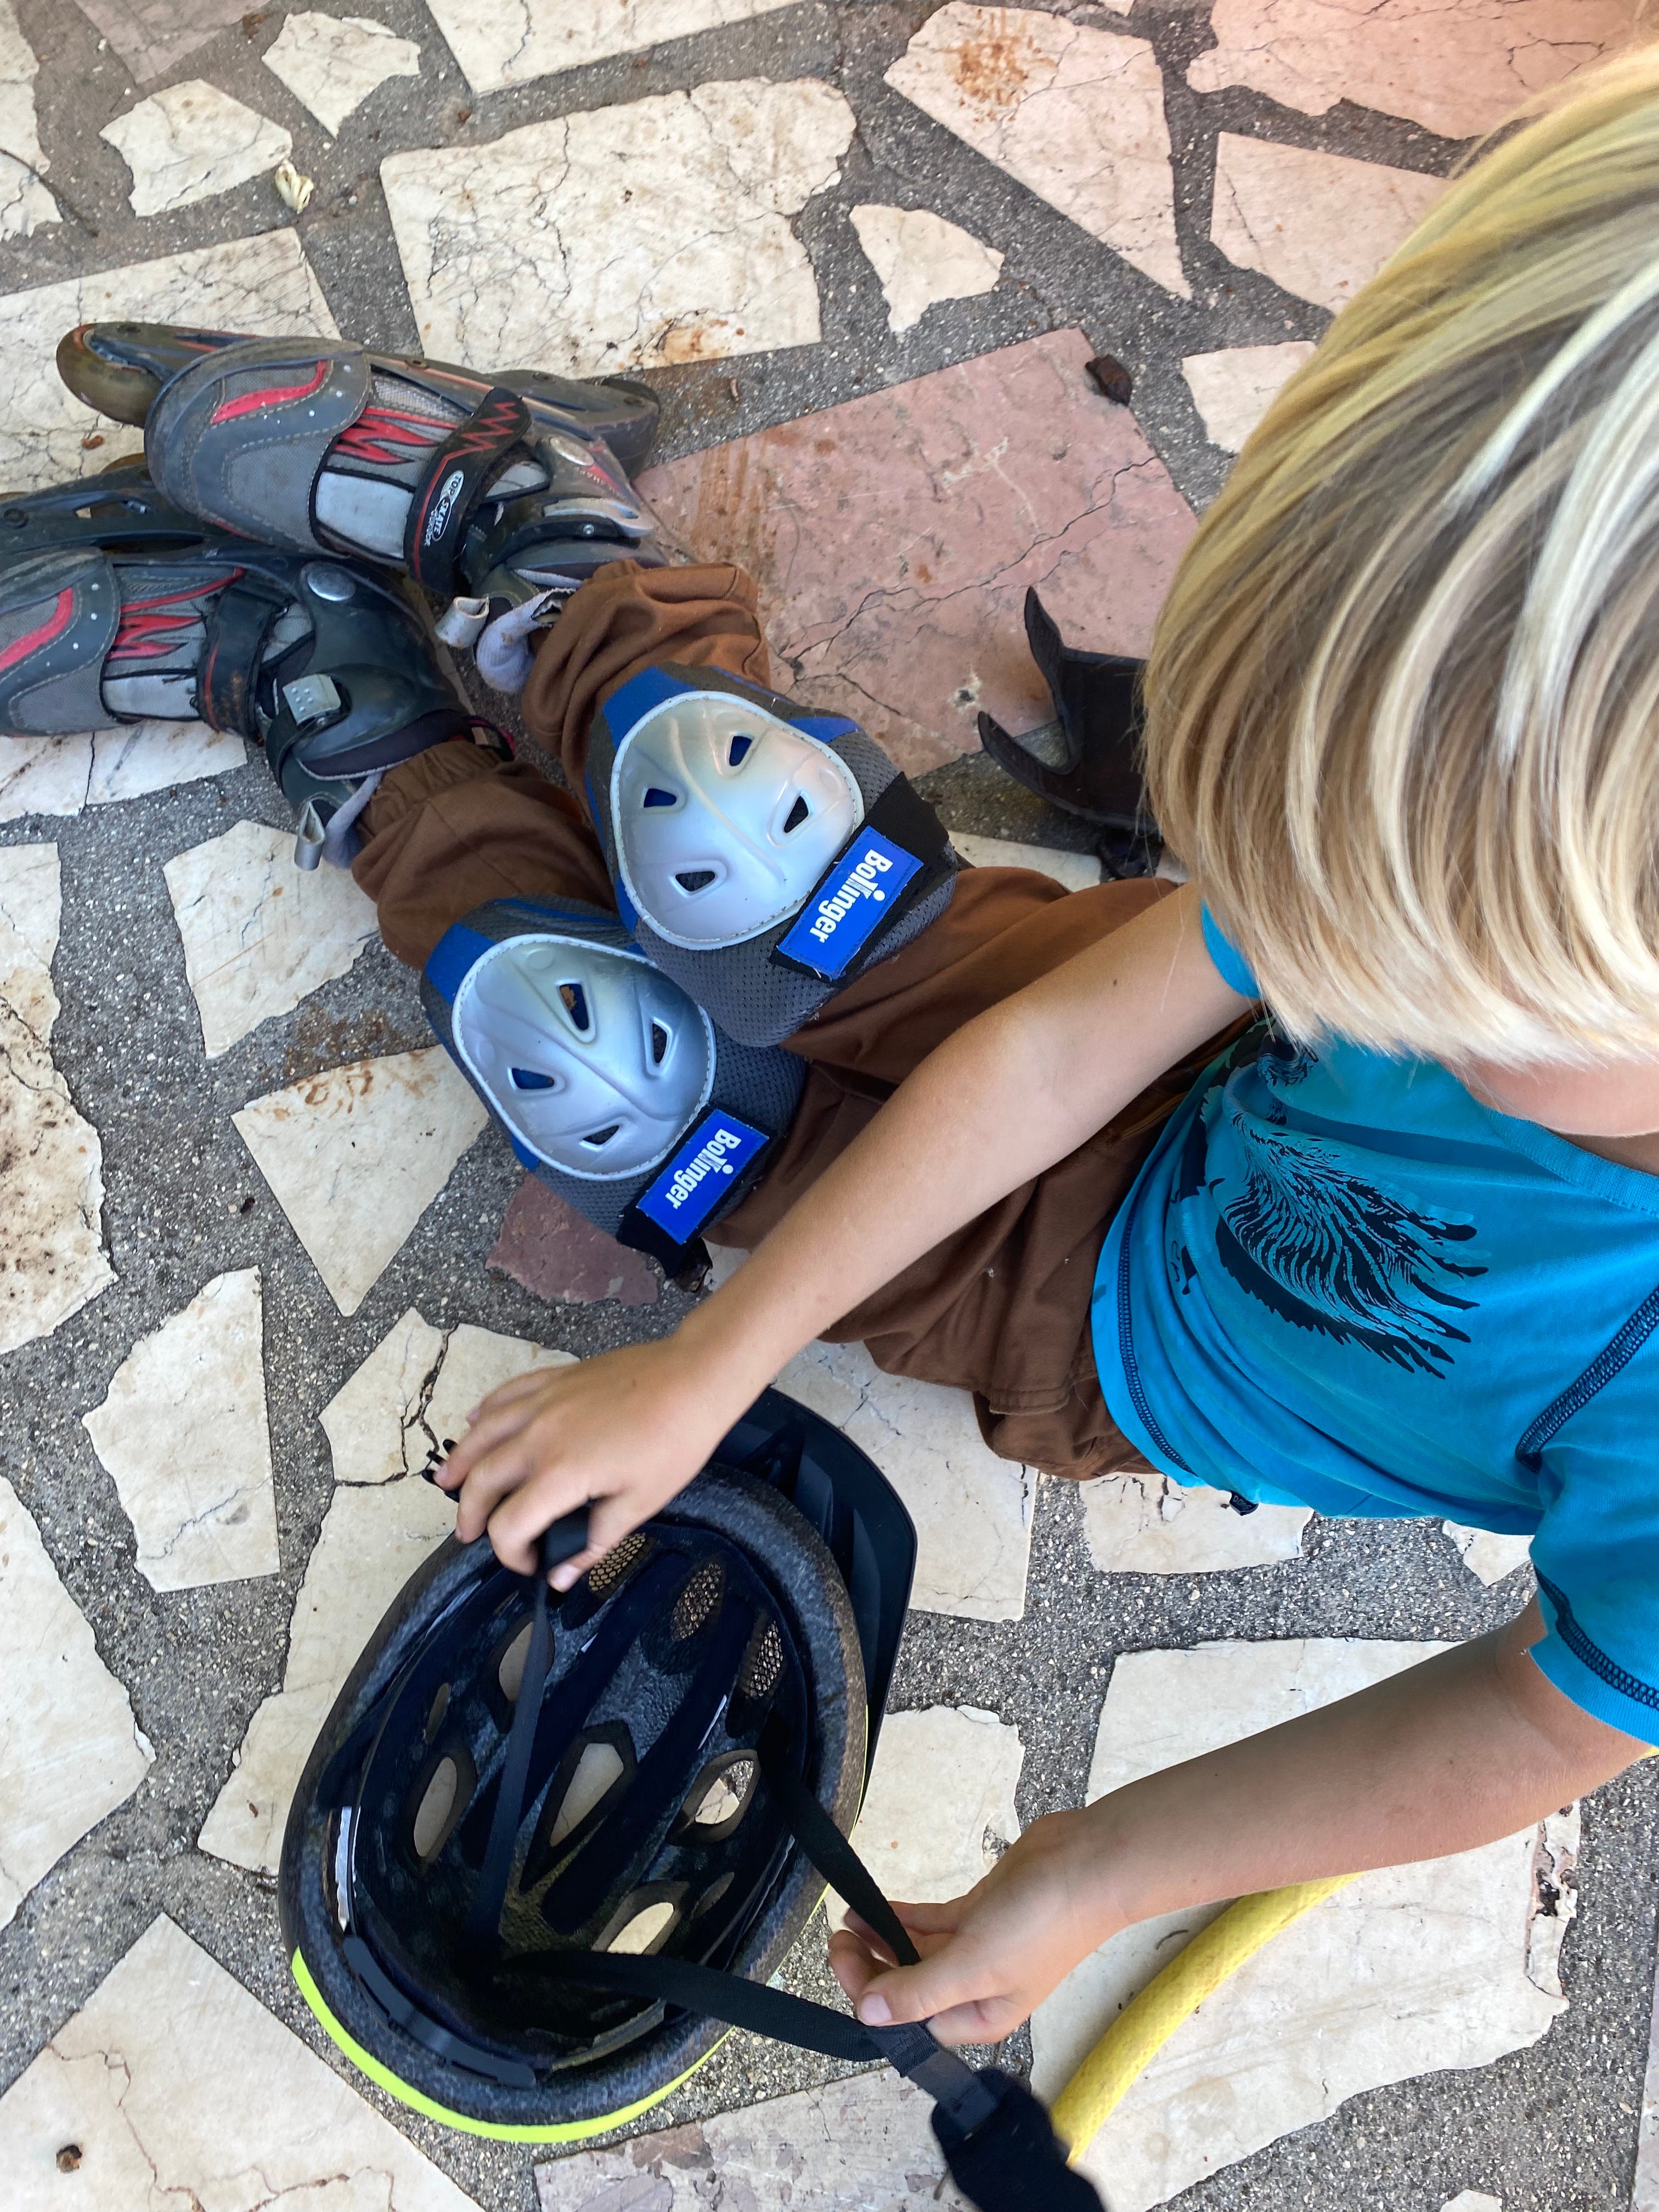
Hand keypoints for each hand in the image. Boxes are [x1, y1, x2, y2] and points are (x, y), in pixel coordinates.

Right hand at [433, 1332, 745, 1587]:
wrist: (693, 1377)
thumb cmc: (674, 1443)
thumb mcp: (640, 1504)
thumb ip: (593, 1542)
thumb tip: (560, 1577)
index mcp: (560, 1473)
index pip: (510, 1525)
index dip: (511, 1554)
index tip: (530, 1565)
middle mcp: (539, 1436)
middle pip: (484, 1479)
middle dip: (471, 1513)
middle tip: (468, 1533)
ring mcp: (543, 1402)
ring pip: (482, 1433)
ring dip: (460, 1461)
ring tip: (445, 1482)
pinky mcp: (555, 1378)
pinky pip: (506, 1394)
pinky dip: (484, 1412)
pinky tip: (474, 1421)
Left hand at [826, 1809, 1118, 2043]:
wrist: (1088, 1864)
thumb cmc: (1041, 1924)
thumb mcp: (976, 1965)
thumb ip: (919, 1991)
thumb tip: (867, 2016)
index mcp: (979, 2016)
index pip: (910, 2020)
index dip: (872, 1996)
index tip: (843, 1959)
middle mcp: (975, 1988)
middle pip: (909, 1987)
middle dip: (871, 1968)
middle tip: (836, 1939)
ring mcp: (976, 1948)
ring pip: (916, 1952)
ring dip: (880, 1940)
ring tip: (846, 1922)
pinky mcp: (978, 1913)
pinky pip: (929, 1923)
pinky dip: (901, 1917)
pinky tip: (872, 1908)